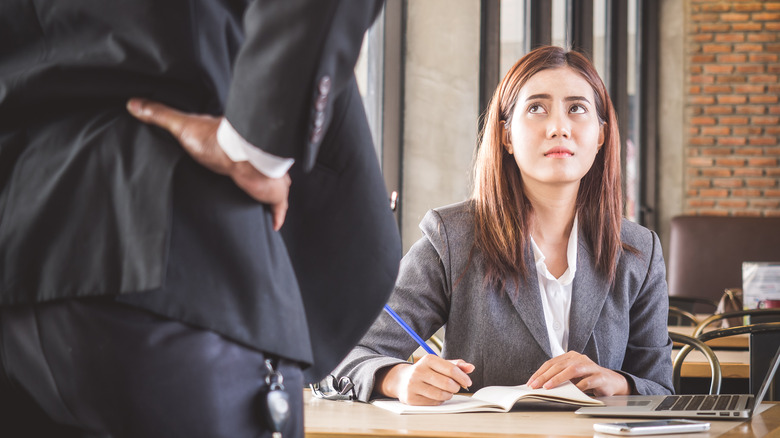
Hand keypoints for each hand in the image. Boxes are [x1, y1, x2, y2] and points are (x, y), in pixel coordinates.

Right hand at [127, 98, 289, 229]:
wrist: (244, 156)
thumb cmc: (216, 141)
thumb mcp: (182, 126)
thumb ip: (160, 115)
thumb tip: (133, 103)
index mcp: (233, 144)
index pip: (232, 151)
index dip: (229, 156)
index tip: (223, 163)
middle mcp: (253, 160)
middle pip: (253, 169)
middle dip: (250, 176)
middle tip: (242, 187)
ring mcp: (266, 177)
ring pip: (268, 186)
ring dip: (263, 192)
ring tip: (256, 202)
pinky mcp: (272, 193)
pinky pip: (278, 207)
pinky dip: (277, 215)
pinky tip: (274, 224)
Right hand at [376, 355, 473, 405]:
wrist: (401, 380)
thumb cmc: (425, 371)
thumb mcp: (438, 365)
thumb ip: (455, 365)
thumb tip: (471, 368)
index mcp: (427, 359)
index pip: (451, 369)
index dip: (463, 377)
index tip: (468, 382)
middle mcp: (419, 371)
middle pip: (447, 383)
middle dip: (456, 387)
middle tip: (455, 387)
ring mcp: (413, 385)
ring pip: (441, 395)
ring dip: (448, 395)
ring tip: (446, 391)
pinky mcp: (411, 398)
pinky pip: (433, 403)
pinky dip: (439, 401)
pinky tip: (435, 395)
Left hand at [526, 351, 629, 396]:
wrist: (611, 381)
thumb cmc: (587, 378)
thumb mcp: (572, 376)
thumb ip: (559, 377)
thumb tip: (540, 385)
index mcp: (571, 356)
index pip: (551, 363)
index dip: (540, 372)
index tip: (531, 382)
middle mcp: (580, 359)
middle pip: (559, 365)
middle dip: (545, 376)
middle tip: (535, 386)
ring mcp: (590, 366)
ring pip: (572, 370)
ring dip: (558, 379)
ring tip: (548, 387)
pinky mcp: (600, 376)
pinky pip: (587, 381)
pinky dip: (577, 387)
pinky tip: (570, 392)